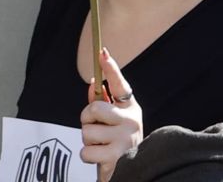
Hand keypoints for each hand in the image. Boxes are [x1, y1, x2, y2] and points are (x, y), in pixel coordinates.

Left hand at [82, 49, 140, 181]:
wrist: (136, 171)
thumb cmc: (119, 142)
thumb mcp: (113, 121)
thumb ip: (102, 103)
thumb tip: (92, 84)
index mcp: (130, 108)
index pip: (120, 84)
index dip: (110, 68)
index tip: (102, 52)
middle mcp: (131, 120)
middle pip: (94, 108)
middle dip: (87, 119)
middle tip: (95, 127)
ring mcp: (124, 139)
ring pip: (87, 132)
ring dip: (87, 141)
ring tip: (100, 145)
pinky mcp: (116, 157)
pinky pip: (86, 151)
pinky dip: (88, 156)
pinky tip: (100, 157)